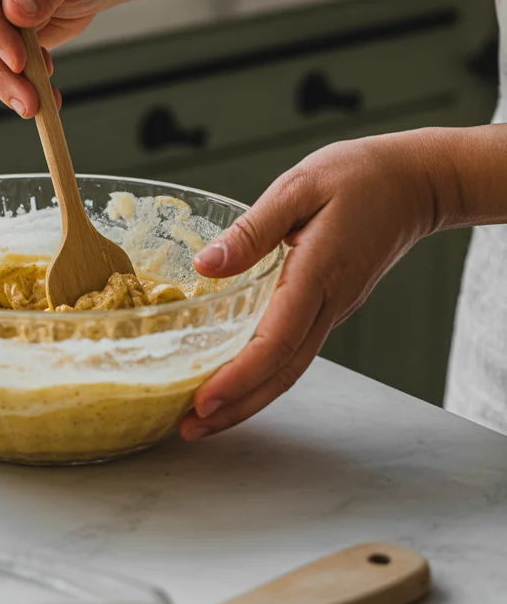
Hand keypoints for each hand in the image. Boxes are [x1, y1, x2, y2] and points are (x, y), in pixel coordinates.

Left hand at [180, 131, 446, 439]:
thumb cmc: (357, 176)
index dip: (239, 377)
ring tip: (204, 417)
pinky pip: (296, 350)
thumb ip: (252, 230)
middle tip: (190, 427)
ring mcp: (334, 309)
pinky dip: (265, 374)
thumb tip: (206, 265)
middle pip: (282, 372)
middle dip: (237, 406)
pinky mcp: (332, 305)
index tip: (204, 400)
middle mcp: (329, 302)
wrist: (414, 182)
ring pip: (290, 368)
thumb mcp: (298, 187)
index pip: (276, 340)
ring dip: (249, 398)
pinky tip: (238, 378)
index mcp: (317, 273)